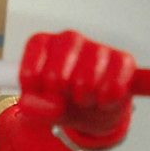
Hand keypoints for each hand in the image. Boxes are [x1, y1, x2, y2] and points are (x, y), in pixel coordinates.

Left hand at [18, 30, 135, 136]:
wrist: (93, 112)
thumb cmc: (63, 101)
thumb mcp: (41, 109)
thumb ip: (32, 107)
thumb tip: (25, 104)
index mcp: (41, 43)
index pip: (30, 74)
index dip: (36, 94)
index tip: (42, 95)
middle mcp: (68, 38)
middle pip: (55, 77)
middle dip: (60, 97)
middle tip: (66, 97)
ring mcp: (97, 46)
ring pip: (85, 82)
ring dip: (84, 100)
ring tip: (84, 99)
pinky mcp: (124, 60)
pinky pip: (113, 87)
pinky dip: (106, 102)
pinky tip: (103, 100)